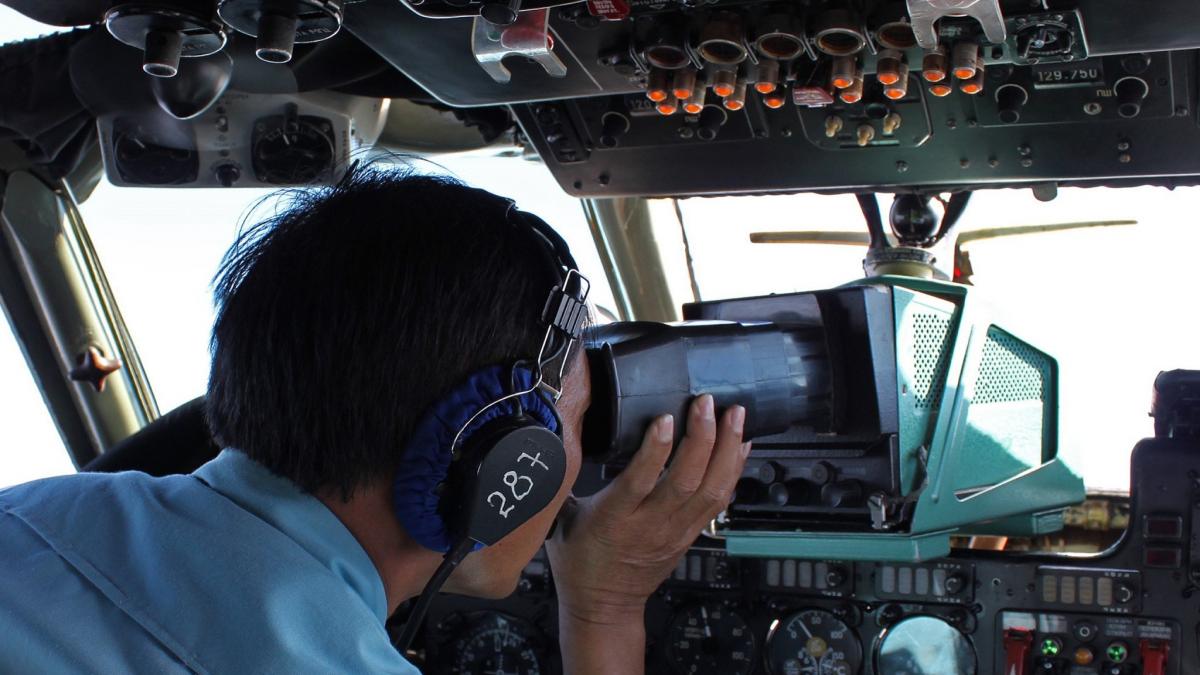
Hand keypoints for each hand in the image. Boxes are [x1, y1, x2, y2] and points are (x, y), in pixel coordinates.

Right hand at [547, 394, 750, 625]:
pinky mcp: (690, 534)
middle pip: (685, 481)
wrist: (603, 607)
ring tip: (735, 416)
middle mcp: (649, 525)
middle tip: (708, 404)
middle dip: (702, 439)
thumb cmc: (580, 564)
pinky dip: (733, 470)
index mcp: (613, 519)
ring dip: (727, 450)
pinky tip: (741, 446)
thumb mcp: (560, 519)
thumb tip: (555, 438)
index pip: (639, 481)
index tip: (665, 418)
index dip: (655, 449)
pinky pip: (719, 501)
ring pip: (711, 490)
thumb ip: (562, 480)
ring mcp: (675, 531)